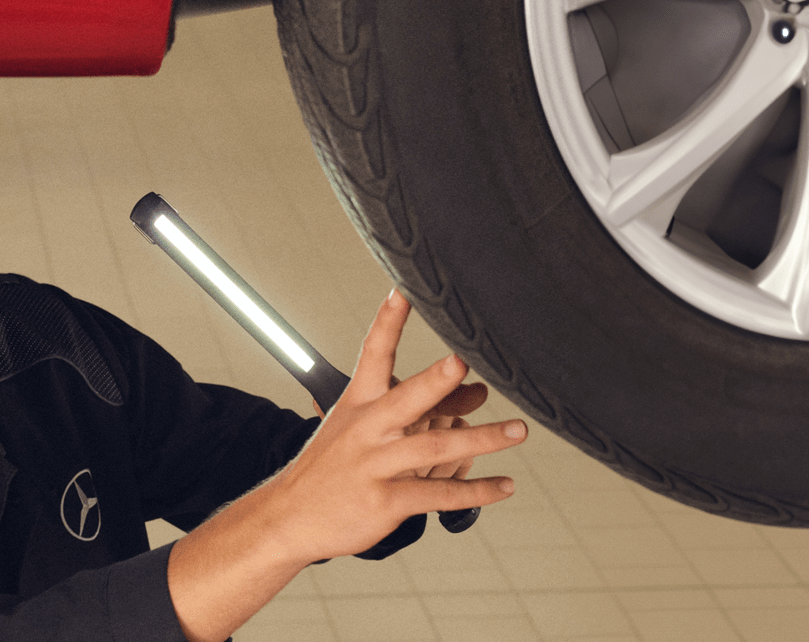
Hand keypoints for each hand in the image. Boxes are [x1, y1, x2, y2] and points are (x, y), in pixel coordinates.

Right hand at [273, 288, 524, 561]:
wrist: (290, 516)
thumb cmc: (330, 467)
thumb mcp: (356, 428)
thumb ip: (416, 409)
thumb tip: (475, 391)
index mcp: (358, 403)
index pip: (373, 354)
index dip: (388, 322)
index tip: (403, 292)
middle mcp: (367, 430)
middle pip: (406, 399)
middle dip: (436, 380)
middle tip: (462, 363)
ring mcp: (375, 466)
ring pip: (434, 448)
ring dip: (482, 438)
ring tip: (518, 430)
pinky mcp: (385, 502)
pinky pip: (438, 495)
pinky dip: (476, 491)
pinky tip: (504, 485)